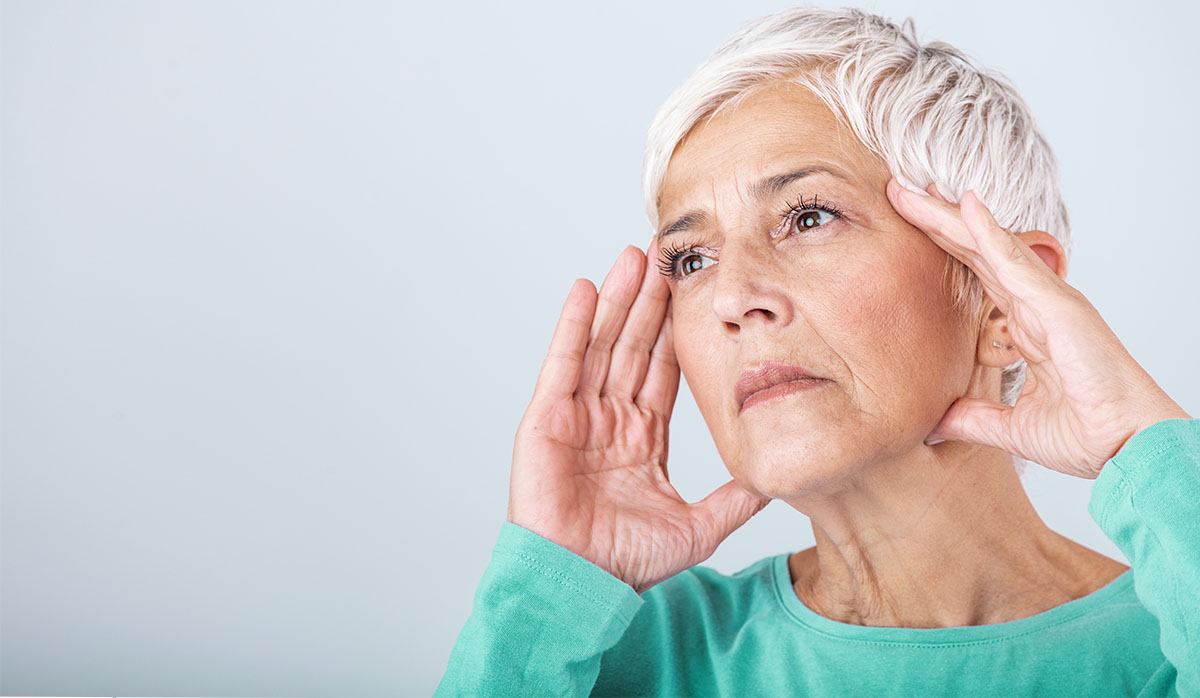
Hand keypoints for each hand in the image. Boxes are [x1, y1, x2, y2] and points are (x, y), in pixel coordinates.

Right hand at [508, 245, 769, 591]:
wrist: (579, 582)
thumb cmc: (625, 562)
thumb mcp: (698, 527)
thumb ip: (735, 500)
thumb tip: (776, 482)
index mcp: (641, 436)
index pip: (663, 370)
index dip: (677, 330)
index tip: (692, 292)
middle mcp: (610, 419)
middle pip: (633, 347)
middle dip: (649, 301)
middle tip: (664, 255)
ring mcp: (577, 416)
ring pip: (602, 345)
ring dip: (617, 300)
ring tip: (633, 257)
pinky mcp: (547, 418)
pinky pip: (564, 363)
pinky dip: (574, 326)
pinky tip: (587, 290)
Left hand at [887, 178, 1191, 478]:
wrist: (1130, 449)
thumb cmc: (1090, 436)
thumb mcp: (1011, 428)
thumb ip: (972, 419)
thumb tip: (933, 423)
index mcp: (1027, 328)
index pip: (976, 275)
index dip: (944, 247)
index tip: (910, 222)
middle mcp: (1036, 306)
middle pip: (976, 251)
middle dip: (936, 220)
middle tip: (898, 191)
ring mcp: (1047, 300)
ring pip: (989, 245)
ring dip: (949, 215)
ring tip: (911, 189)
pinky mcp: (1056, 304)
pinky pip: (1015, 260)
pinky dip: (987, 230)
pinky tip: (962, 204)